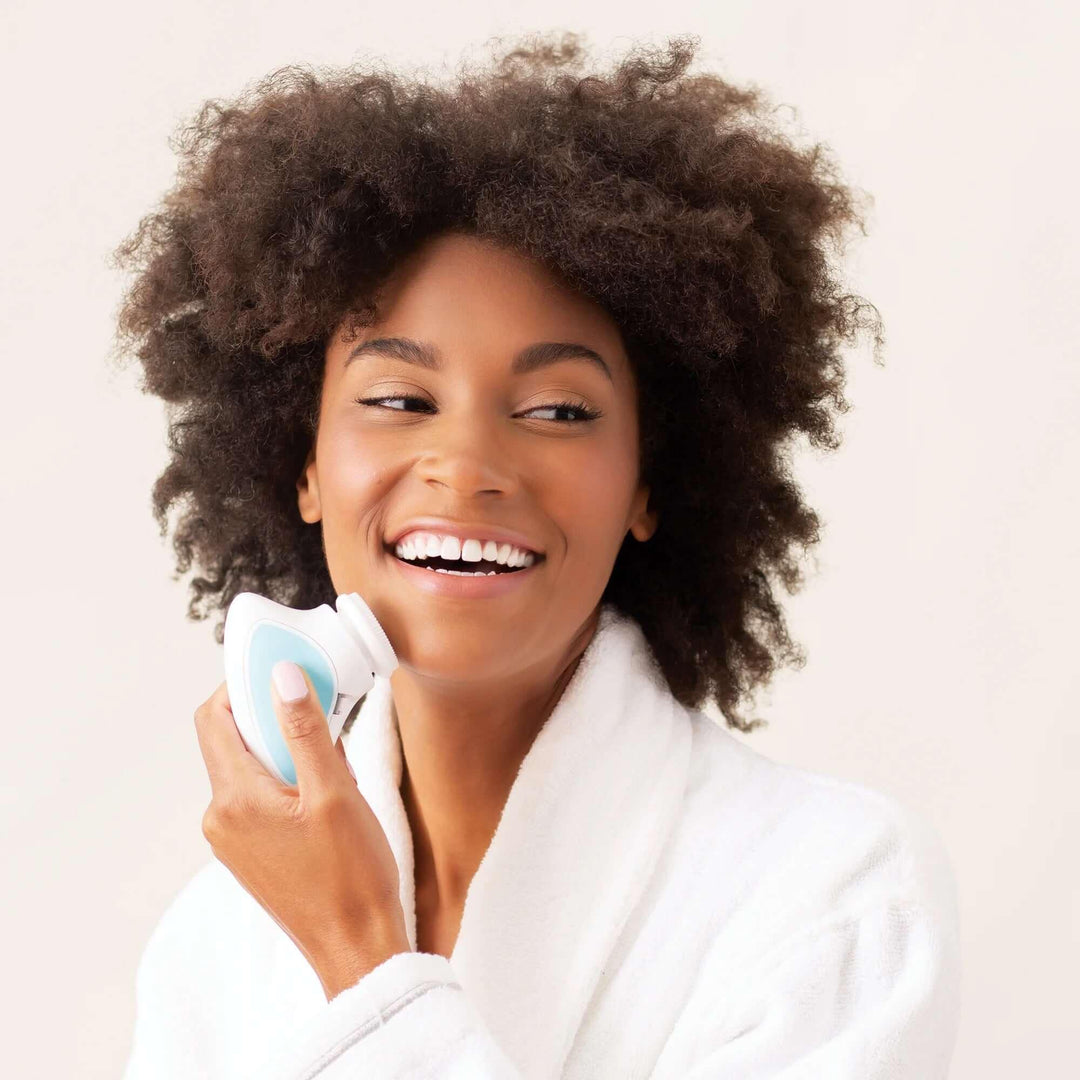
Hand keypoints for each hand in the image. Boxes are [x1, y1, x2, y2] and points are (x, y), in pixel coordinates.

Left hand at [194, 662, 411, 999]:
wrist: (357, 947)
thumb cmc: (352, 876)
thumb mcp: (335, 792)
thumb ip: (305, 731)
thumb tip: (282, 676)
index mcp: (234, 800)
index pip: (212, 719)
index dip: (240, 685)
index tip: (279, 668)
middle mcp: (222, 819)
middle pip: (231, 741)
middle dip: (271, 715)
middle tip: (318, 705)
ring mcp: (234, 840)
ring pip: (249, 768)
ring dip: (284, 748)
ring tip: (332, 756)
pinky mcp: (252, 853)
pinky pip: (259, 796)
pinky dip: (286, 778)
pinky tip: (326, 789)